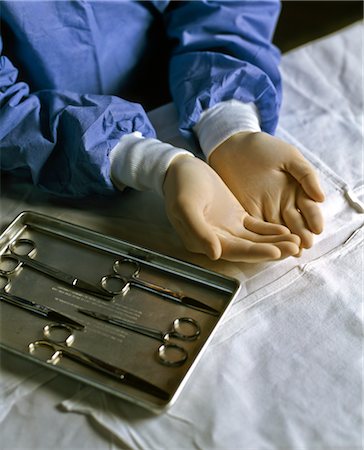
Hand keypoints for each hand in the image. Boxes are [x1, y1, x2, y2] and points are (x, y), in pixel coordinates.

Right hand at [163, 155, 300, 261]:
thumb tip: (215, 254)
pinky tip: (286, 229)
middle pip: (250, 249)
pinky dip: (270, 230)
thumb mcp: (186, 206)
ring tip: (296, 240)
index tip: (276, 251)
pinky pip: (256, 227)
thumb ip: (199, 231)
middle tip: (295, 246)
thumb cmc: (181, 186)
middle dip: (273, 249)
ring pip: (256, 239)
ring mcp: (229, 229)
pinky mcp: (236, 217)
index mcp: (204, 241)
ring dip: (275, 241)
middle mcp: (218, 240)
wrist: (181, 168)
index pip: (235, 251)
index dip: (256, 253)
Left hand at [209, 132, 324, 248]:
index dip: (313, 219)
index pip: (308, 209)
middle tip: (305, 245)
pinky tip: (270, 246)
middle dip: (301, 234)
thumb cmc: (265, 148)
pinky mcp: (247, 213)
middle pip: (295, 223)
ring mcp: (265, 210)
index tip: (317, 229)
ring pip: (278, 230)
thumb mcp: (289, 157)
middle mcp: (283, 204)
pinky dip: (264, 237)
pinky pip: (257, 228)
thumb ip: (306, 175)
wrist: (235, 145)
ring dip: (285, 241)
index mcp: (297, 191)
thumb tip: (322, 198)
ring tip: (292, 251)